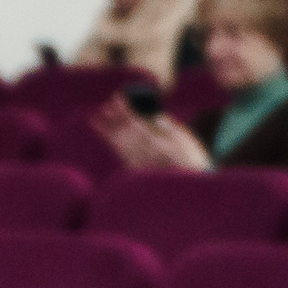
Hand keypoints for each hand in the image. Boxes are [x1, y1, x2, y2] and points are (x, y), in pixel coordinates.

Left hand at [92, 98, 210, 170]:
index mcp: (154, 142)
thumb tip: (156, 117)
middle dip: (114, 118)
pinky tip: (109, 135)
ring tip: (97, 118)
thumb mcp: (184, 141)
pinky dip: (113, 142)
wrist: (188, 189)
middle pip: (123, 132)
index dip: (124, 109)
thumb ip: (170, 128)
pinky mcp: (136, 170)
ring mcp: (137, 163)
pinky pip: (121, 153)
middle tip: (106, 106)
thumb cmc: (190, 161)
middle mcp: (141, 153)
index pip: (134, 122)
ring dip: (108, 130)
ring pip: (118, 143)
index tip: (117, 98)